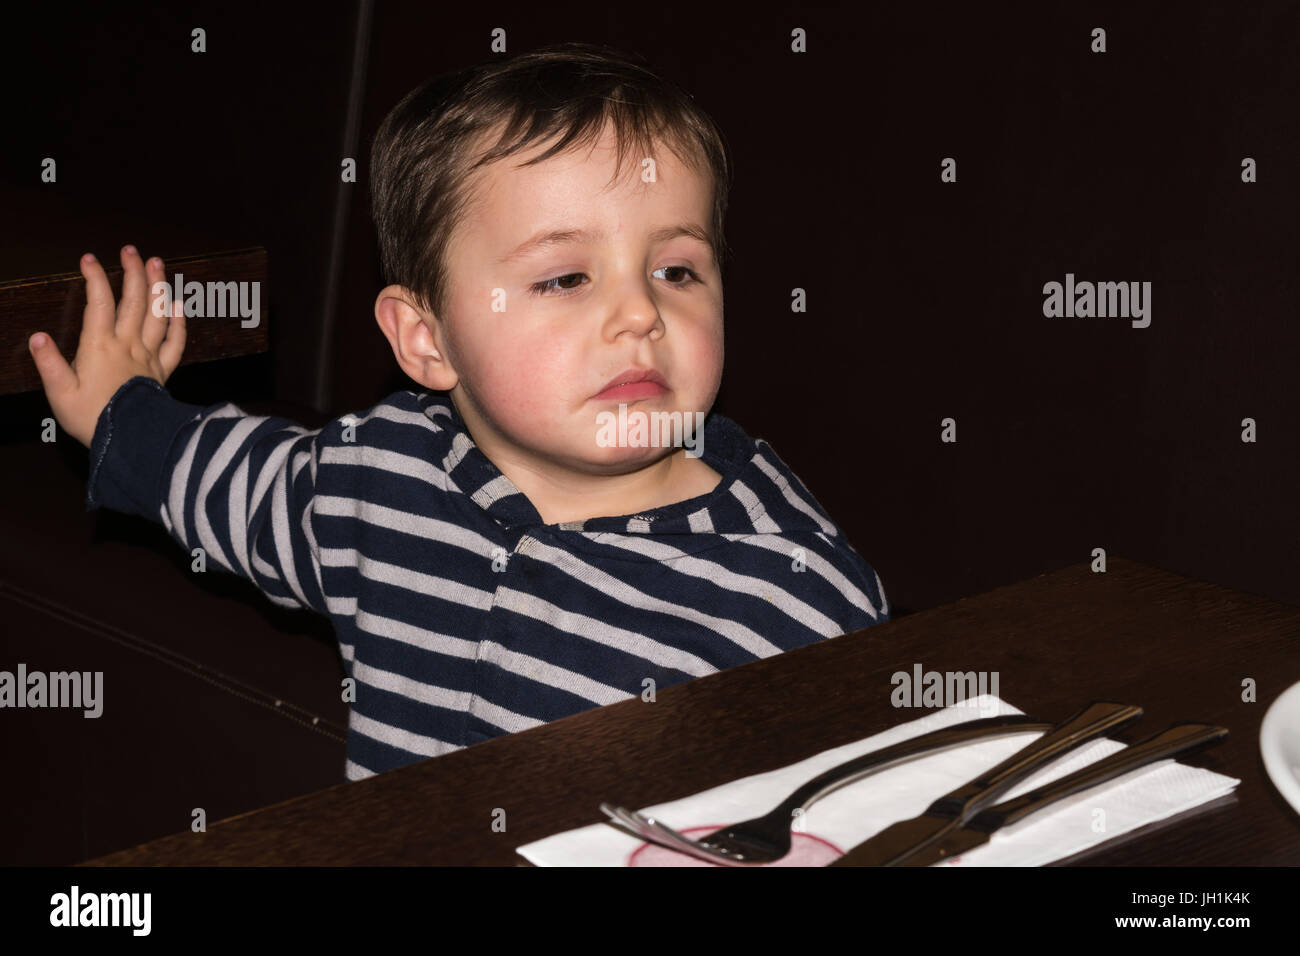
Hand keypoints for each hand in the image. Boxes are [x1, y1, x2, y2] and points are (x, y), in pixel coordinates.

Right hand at [28, 245, 186, 447]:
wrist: (132, 441)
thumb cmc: (93, 419)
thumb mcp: (61, 393)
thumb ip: (50, 364)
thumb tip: (38, 337)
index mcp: (100, 347)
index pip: (98, 302)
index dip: (95, 277)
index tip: (89, 258)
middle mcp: (128, 346)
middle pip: (135, 301)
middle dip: (133, 272)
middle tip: (131, 250)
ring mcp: (149, 357)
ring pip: (158, 315)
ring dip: (159, 287)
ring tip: (158, 265)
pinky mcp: (163, 372)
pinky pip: (176, 343)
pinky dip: (179, 323)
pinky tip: (179, 306)